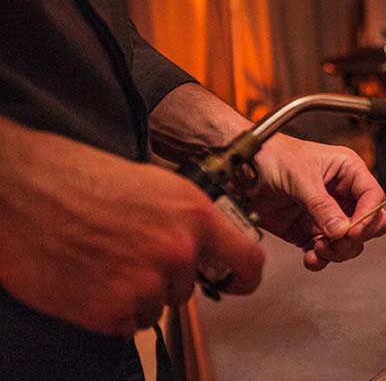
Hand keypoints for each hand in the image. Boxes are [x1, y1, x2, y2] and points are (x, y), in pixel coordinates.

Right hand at [0, 122, 263, 336]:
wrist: (21, 189)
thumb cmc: (79, 177)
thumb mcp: (154, 184)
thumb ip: (185, 218)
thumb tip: (202, 243)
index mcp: (194, 215)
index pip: (247, 260)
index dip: (244, 277)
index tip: (238, 282)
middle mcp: (177, 252)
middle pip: (188, 287)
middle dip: (164, 277)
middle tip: (127, 253)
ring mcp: (145, 284)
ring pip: (156, 307)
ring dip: (135, 294)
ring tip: (102, 261)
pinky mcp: (110, 311)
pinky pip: (125, 325)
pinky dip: (109, 310)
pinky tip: (88, 279)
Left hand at [251, 135, 385, 270]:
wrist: (240, 166)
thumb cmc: (271, 154)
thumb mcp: (300, 176)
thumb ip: (322, 205)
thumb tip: (341, 230)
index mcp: (348, 171)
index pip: (373, 196)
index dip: (368, 216)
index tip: (353, 231)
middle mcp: (341, 193)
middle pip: (368, 223)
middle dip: (355, 237)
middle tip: (337, 243)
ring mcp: (325, 214)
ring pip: (349, 242)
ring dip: (337, 251)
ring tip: (319, 249)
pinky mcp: (307, 231)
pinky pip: (325, 252)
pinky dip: (320, 260)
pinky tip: (310, 258)